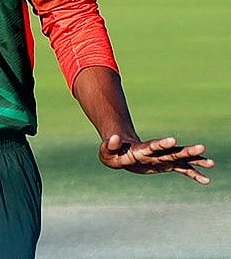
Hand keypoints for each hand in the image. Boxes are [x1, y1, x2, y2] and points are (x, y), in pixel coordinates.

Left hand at [99, 134, 213, 183]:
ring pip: (181, 159)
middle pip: (172, 151)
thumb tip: (114, 138)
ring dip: (195, 160)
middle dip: (186, 150)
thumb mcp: (106, 151)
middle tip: (201, 147)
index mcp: (142, 149)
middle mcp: (156, 152)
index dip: (162, 143)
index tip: (173, 140)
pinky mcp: (166, 165)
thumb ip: (110, 145)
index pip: (154, 145)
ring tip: (211, 163)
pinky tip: (206, 180)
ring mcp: (162, 158)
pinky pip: (182, 170)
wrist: (122, 152)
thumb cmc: (113, 152)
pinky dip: (193, 174)